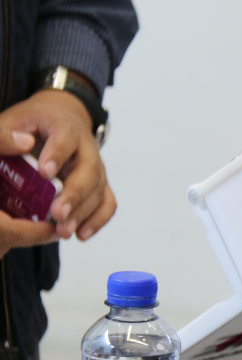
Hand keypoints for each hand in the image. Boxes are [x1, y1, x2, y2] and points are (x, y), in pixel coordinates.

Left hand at [0, 87, 114, 241]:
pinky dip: (98, 220)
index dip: (57, 155)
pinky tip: (80, 235)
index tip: (45, 173)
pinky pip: (107, 203)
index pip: (65, 139)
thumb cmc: (34, 122)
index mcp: (64, 126)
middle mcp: (87, 148)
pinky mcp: (100, 184)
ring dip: (83, 213)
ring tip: (64, 231)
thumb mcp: (14, 120)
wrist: (62, 117)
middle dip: (74, 194)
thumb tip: (22, 144)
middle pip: (89, 170)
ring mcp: (97, 168)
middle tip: (58, 213)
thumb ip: (5, 133)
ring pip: (98, 190)